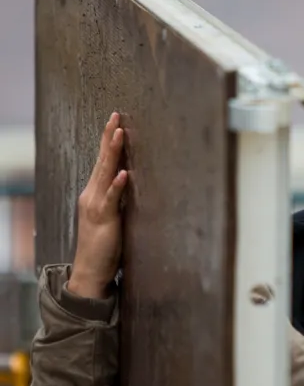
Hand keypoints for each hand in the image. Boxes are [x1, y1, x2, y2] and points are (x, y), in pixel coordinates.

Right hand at [67, 112, 127, 299]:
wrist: (91, 269)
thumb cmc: (104, 243)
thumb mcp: (113, 215)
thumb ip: (119, 198)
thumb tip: (132, 181)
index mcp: (95, 192)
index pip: (102, 161)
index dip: (108, 140)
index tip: (116, 120)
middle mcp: (92, 194)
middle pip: (103, 161)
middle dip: (110, 138)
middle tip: (117, 116)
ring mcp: (96, 205)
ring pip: (105, 174)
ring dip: (113, 153)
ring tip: (121, 134)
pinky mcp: (104, 219)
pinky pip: (111, 199)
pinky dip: (117, 185)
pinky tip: (124, 173)